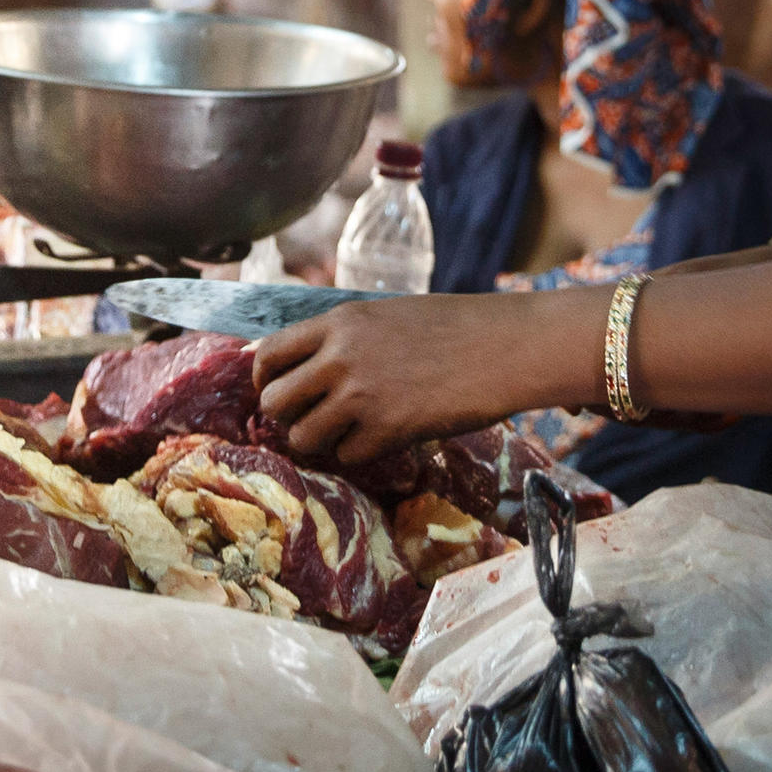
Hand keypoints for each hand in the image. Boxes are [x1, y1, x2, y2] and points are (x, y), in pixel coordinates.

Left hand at [251, 288, 599, 470]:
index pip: (268, 354)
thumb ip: (344, 338)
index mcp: (340, 322)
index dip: (265, 380)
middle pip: (273, 401)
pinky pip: (347, 456)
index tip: (276, 391)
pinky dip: (360, 453)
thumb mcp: (387, 315)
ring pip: (303, 436)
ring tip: (347, 432)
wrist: (506, 346)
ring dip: (320, 441)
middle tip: (311, 418)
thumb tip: (304, 366)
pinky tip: (384, 437)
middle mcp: (341, 357)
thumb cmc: (455, 329)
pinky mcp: (388, 429)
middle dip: (287, 416)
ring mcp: (362, 394)